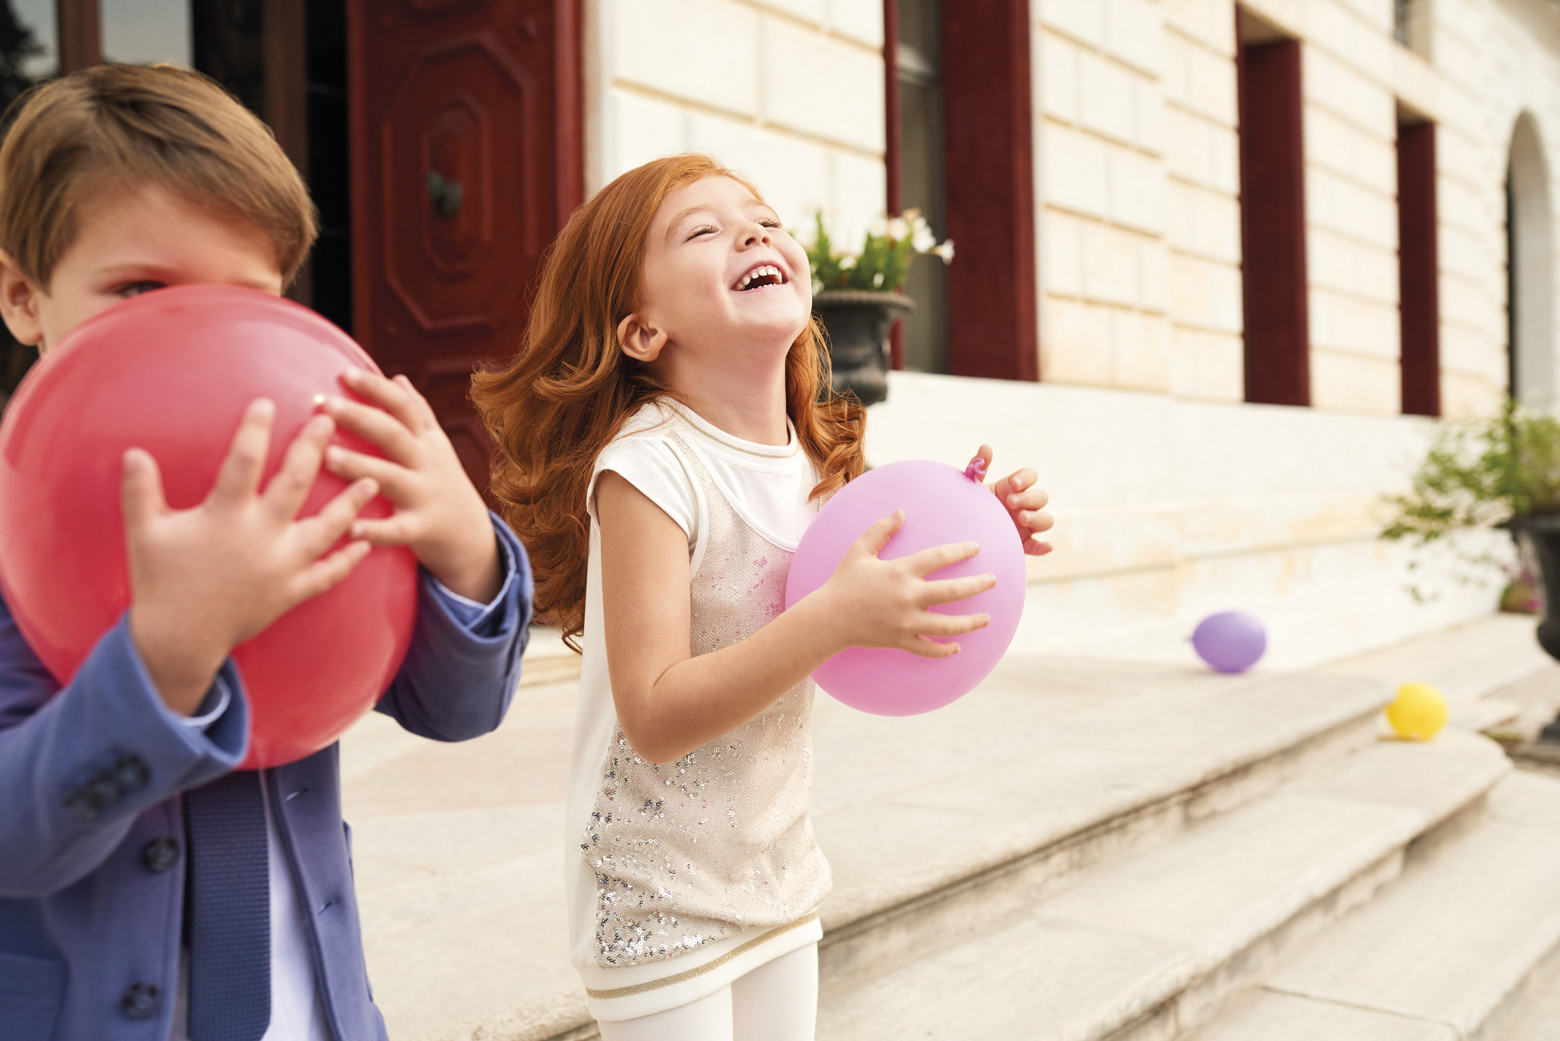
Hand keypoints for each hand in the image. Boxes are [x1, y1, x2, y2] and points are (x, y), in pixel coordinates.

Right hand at [124, 400, 378, 714]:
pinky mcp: (291, 593)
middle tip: (329, 422)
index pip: (243, 462)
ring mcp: (282, 567)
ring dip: (352, 504)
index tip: (266, 402)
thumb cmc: (159, 582)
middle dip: (312, 449)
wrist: (179, 640)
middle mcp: (261, 538)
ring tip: (373, 481)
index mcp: (225, 517)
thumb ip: (140, 491)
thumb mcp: (144, 533)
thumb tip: (132, 452)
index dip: (254, 430)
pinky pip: (328, 575)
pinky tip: (367, 542)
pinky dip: (349, 560)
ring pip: (327, 530)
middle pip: (295, 484)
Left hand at [319, 369, 499, 601]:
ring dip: (360, 466)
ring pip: (391, 478)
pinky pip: (396, 530)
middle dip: (359, 418)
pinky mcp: (422, 530)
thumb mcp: (437, 447)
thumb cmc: (443, 486)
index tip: (345, 373)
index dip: (376, 388)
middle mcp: (426, 464)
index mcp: (426, 442)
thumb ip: (418, 413)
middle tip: (324, 406)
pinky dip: (375, 530)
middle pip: (394, 435)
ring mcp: (425, 496)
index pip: (403, 407)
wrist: (472, 538)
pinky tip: (350, 528)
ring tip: (327, 457)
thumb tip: (397, 378)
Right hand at [807, 511, 994, 657]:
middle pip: (953, 591)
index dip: (961, 551)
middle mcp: (908, 597)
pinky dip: (944, 650)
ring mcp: (906, 622)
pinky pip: (928, 649)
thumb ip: (880, 529)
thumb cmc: (843, 582)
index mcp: (900, 571)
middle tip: (993, 581)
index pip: (939, 557)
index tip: (976, 548)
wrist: (828, 618)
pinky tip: (957, 647)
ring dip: (971, 623)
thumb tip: (901, 511)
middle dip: (978, 585)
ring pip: (948, 625)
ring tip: (987, 618)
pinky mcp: (901, 641)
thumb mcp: (859, 550)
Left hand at [972, 444, 1052, 555]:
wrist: (960, 530)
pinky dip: (1044, 547)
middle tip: (1011, 502)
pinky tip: (1046, 546)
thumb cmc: (968, 505)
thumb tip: (986, 446)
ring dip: (1038, 518)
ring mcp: (1026, 524)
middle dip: (1029, 498)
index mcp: (1013, 488)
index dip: (1026, 478)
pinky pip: (1037, 546)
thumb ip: (978, 467)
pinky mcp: (1023, 543)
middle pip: (1041, 497)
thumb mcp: (971, 488)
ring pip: (1046, 519)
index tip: (1012, 483)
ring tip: (1021, 519)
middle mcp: (1024, 505)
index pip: (1030, 476)